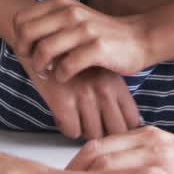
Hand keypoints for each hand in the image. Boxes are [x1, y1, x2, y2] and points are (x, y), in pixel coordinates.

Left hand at [14, 0, 154, 79]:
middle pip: (27, 34)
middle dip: (26, 53)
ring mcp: (84, 29)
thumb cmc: (100, 34)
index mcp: (61, 4)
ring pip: (44, 50)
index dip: (20, 39)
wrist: (138, 38)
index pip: (21, 20)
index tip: (29, 51)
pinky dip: (61, 76)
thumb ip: (49, 24)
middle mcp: (71, 13)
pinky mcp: (97, 48)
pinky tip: (66, 77)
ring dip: (42, 68)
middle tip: (36, 64)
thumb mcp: (72, 19)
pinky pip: (66, 66)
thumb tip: (20, 40)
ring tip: (50, 72)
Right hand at [22, 63, 142, 140]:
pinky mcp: (63, 100)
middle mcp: (103, 90)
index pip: (131, 121)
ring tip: (76, 117)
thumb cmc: (73, 60)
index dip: (123, 131)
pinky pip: (72, 131)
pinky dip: (66, 127)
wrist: (42, 39)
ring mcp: (84, 95)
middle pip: (114, 132)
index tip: (113, 130)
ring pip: (91, 134)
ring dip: (83, 129)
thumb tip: (130, 125)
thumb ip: (114, 96)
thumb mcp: (100, 73)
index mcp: (116, 84)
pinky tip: (63, 115)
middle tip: (93, 126)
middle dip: (104, 134)